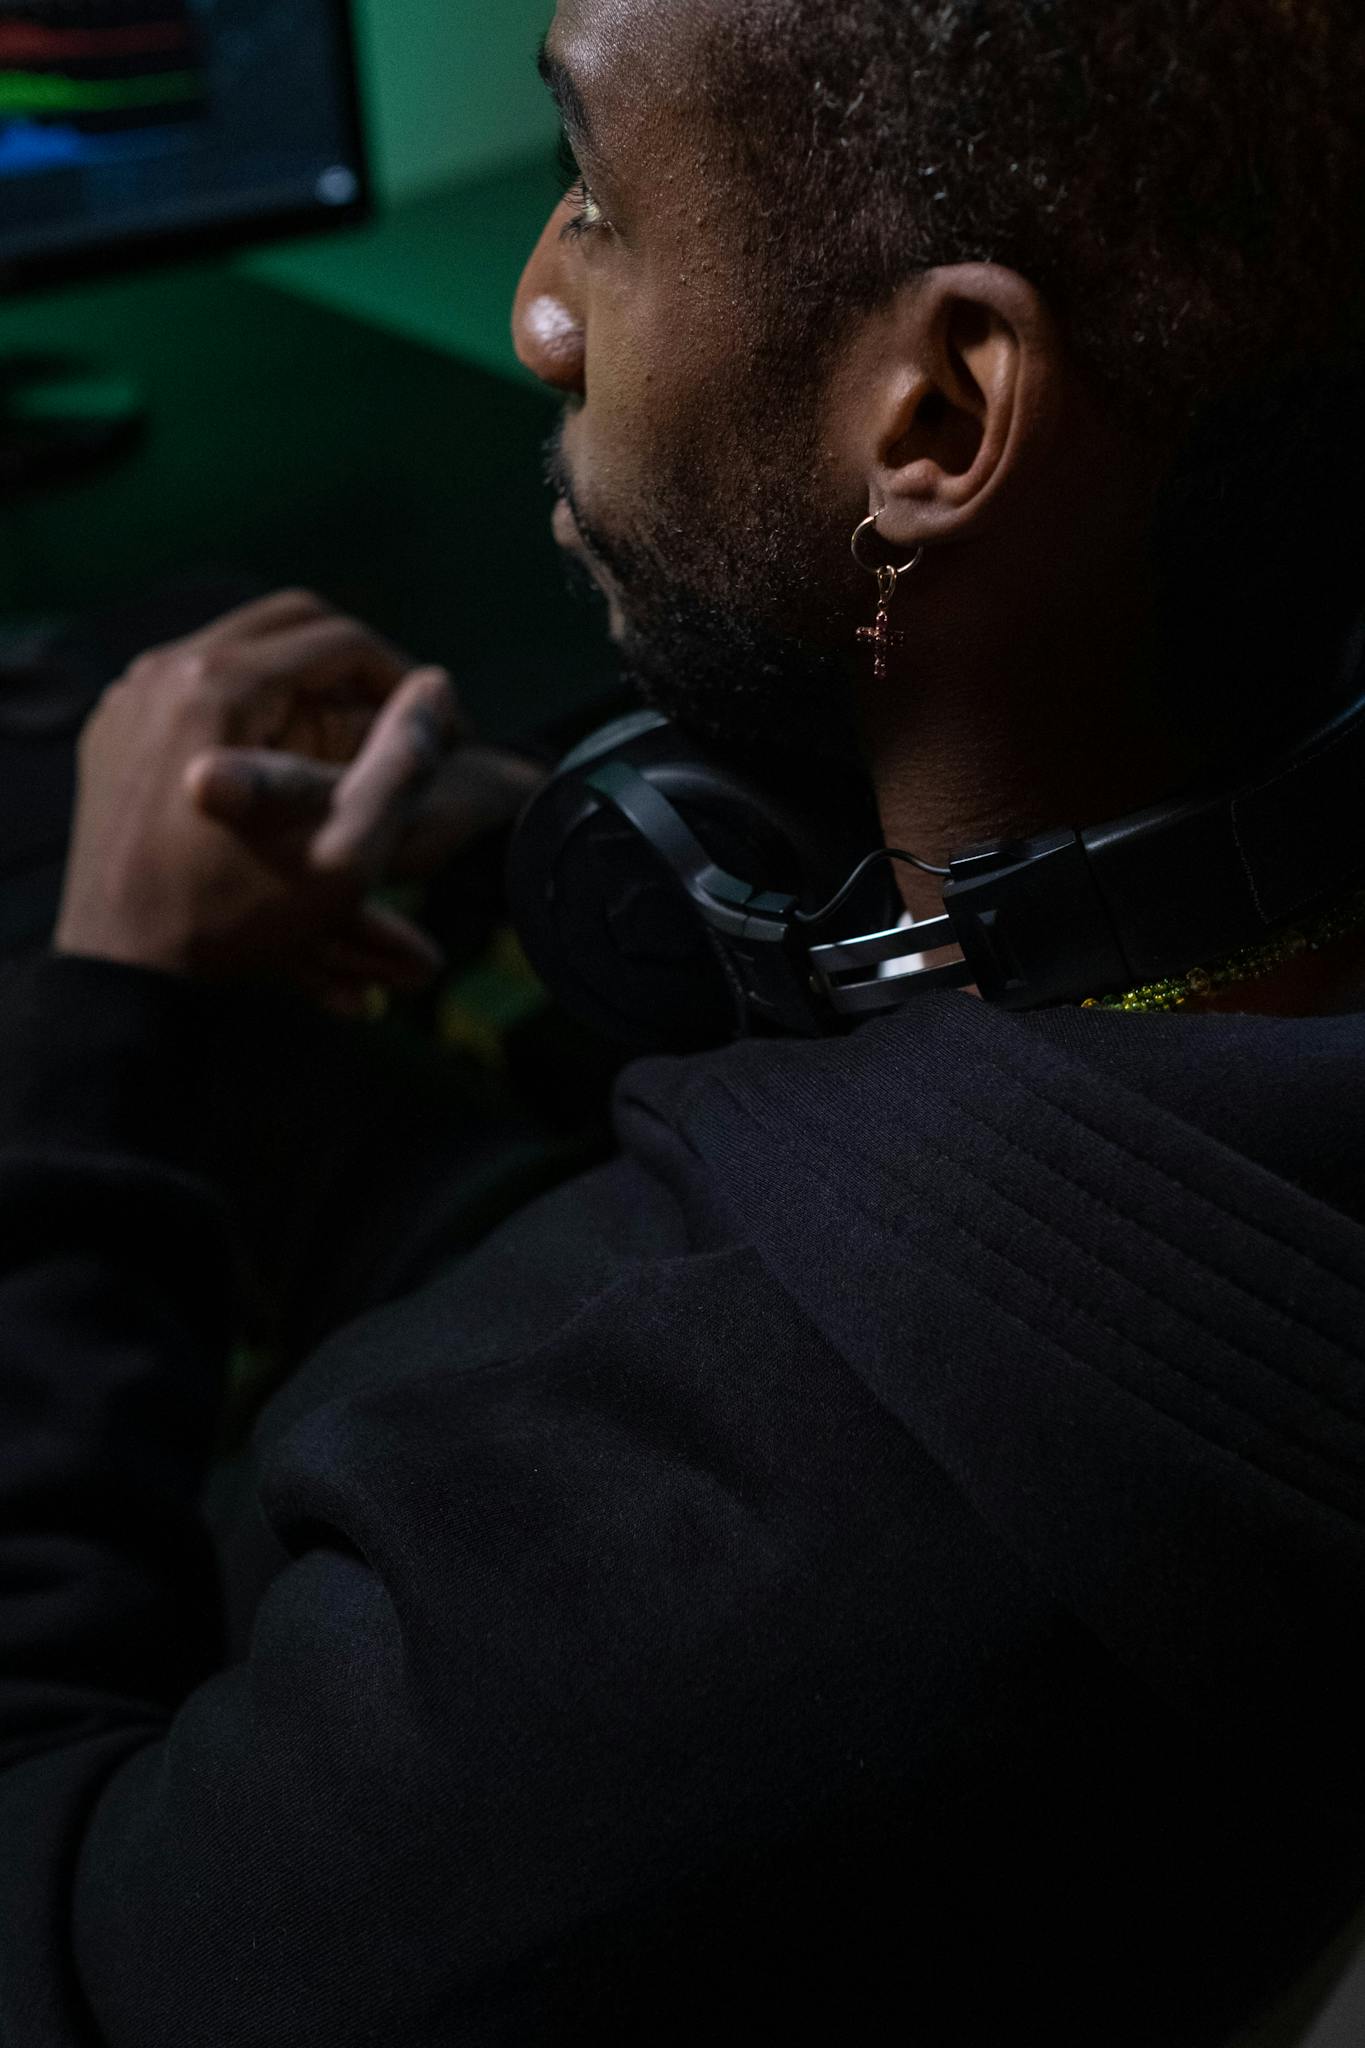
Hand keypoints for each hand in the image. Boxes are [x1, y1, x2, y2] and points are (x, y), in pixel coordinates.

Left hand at [54, 591, 463, 1002]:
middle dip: (357, 668)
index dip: (403, 681)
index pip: (339, 640)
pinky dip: (248, 703)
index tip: (435, 732)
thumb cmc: (239, 918)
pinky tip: (278, 756)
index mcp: (221, 684)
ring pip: (242, 646)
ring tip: (345, 742)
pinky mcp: (111, 724)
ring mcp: (129, 693)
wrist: (124, 969)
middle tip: (397, 722)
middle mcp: (165, 669)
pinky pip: (194, 683)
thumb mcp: (347, 853)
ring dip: (304, 681)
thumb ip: (404, 763)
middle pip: (289, 623)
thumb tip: (438, 685)